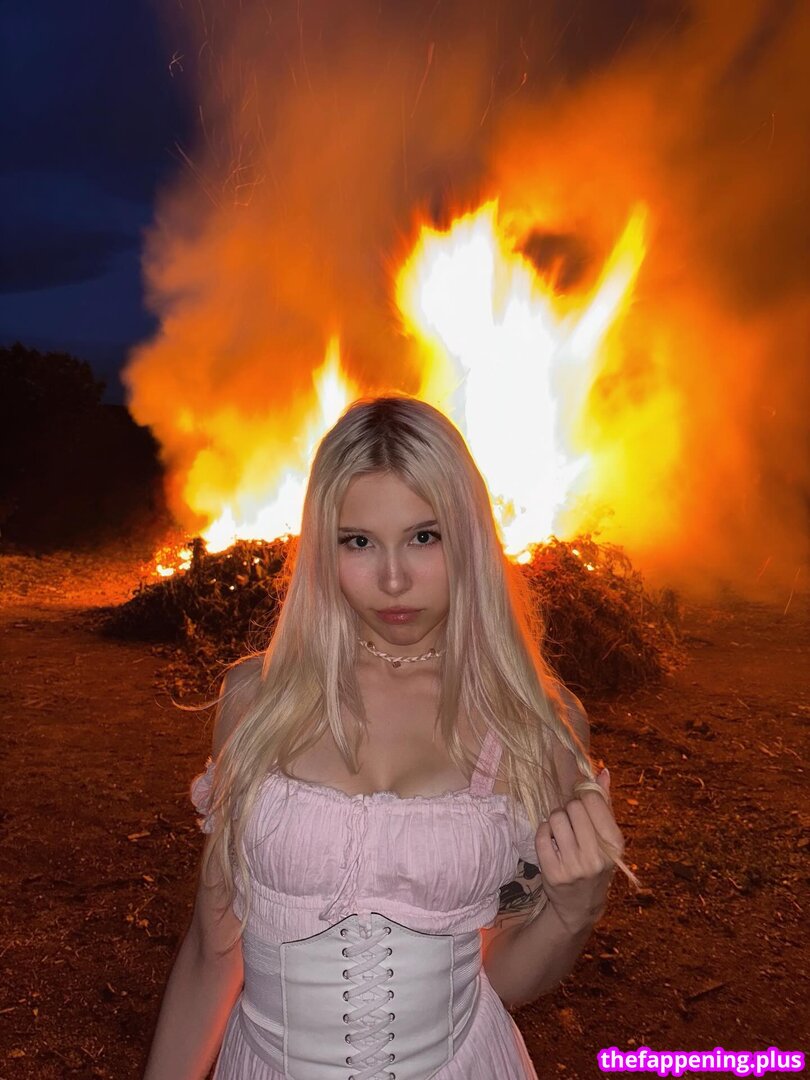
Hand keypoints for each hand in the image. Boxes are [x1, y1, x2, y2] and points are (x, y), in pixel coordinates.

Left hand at [534, 769, 624, 935]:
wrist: (580, 906)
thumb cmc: (595, 863)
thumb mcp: (607, 838)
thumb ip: (605, 804)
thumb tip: (603, 772)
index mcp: (615, 844)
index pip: (593, 801)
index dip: (583, 797)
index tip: (582, 805)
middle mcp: (596, 856)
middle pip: (572, 807)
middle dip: (569, 809)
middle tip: (571, 822)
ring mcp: (574, 866)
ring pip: (555, 818)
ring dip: (555, 820)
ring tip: (562, 832)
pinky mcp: (553, 873)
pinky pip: (541, 834)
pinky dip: (544, 833)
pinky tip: (551, 842)